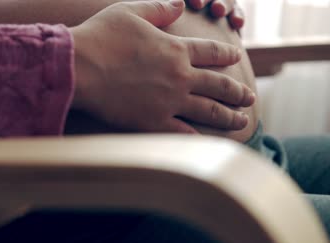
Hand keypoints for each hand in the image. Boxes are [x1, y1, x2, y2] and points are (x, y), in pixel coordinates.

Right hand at [70, 0, 254, 132]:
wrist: (79, 68)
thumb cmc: (102, 36)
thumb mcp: (131, 11)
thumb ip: (159, 8)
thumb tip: (180, 3)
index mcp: (176, 49)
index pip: (212, 52)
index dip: (227, 53)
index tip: (236, 56)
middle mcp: (180, 76)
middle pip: (219, 85)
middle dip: (237, 91)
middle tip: (250, 97)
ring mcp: (170, 101)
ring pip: (210, 111)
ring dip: (229, 116)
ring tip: (242, 121)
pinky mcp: (154, 122)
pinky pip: (183, 133)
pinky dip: (199, 138)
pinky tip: (210, 141)